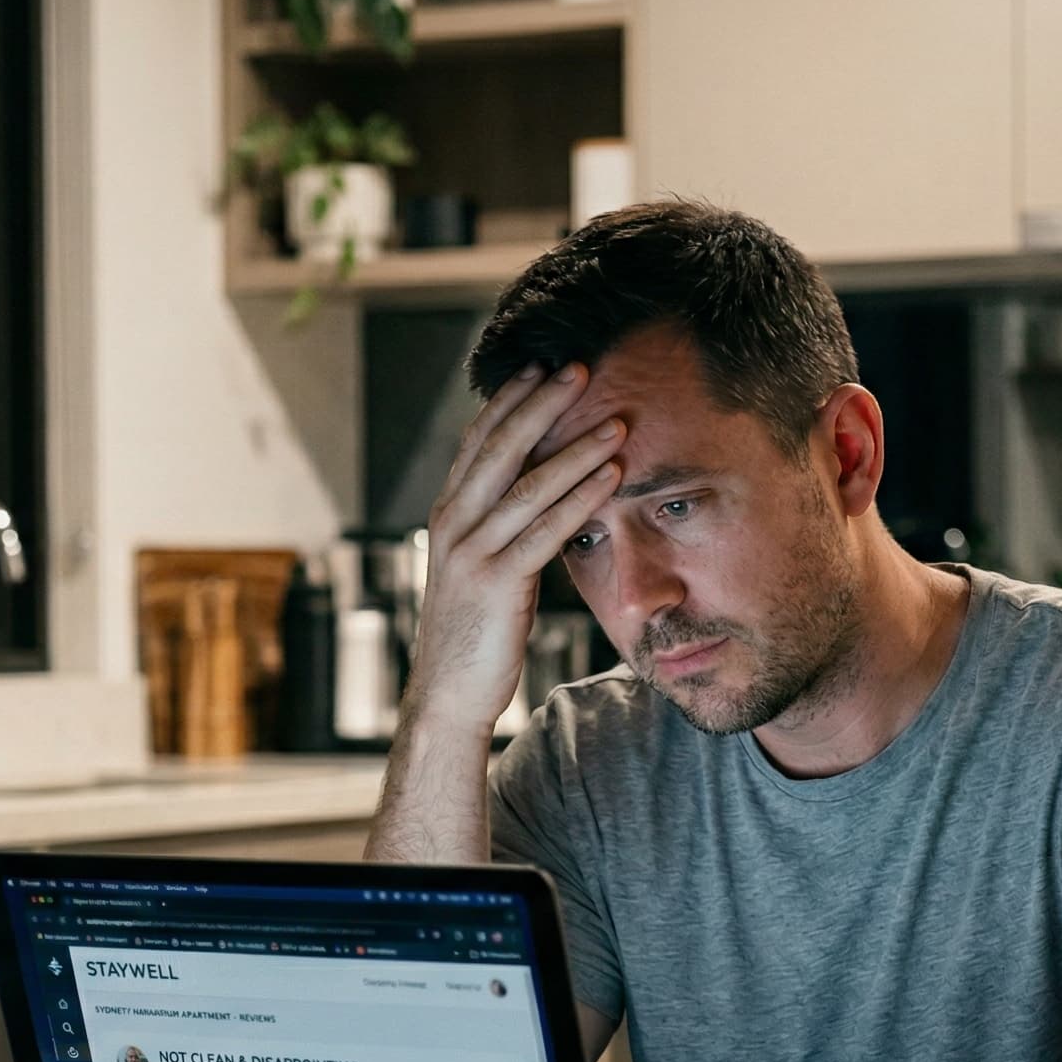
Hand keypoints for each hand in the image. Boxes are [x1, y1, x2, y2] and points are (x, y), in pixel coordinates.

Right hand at [407, 362, 626, 733]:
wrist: (447, 695)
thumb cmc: (474, 633)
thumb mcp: (480, 569)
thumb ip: (500, 528)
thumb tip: (536, 495)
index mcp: (448, 515)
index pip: (477, 442)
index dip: (509, 401)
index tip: (539, 366)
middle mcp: (453, 524)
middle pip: (499, 448)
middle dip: (540, 404)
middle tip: (578, 367)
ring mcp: (471, 552)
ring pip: (527, 485)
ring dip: (575, 449)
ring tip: (615, 421)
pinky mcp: (495, 583)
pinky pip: (544, 531)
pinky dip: (580, 499)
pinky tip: (610, 477)